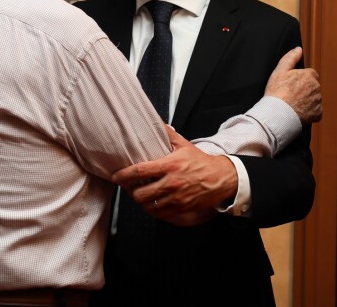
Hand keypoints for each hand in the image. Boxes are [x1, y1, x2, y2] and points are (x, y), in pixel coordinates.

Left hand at [112, 125, 237, 224]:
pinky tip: (151, 204)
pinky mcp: (181, 208)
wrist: (221, 178)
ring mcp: (176, 198)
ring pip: (148, 205)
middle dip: (130, 191)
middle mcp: (171, 183)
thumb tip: (157, 123)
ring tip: (139, 195)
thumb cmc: (201, 161)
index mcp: (169, 165)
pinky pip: (159, 214)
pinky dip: (152, 210)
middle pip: (140, 193)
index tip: (116, 176)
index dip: (124, 175)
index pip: (140, 172)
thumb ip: (168, 134)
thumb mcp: (183, 144)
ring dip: (140, 201)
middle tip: (128, 187)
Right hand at [264, 47, 321, 124]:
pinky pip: (315, 111)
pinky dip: (308, 111)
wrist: (278, 113)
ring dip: (306, 100)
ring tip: (292, 103)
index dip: (299, 78)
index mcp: (309, 75)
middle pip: (312, 86)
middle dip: (304, 89)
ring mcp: (318, 101)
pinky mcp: (318, 114)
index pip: (309, 74)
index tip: (290, 84)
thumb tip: (299, 49)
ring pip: (314, 98)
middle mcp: (317, 88)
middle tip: (290, 93)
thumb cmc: (277, 91)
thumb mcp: (280, 70)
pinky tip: (298, 111)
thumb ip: (291, 57)